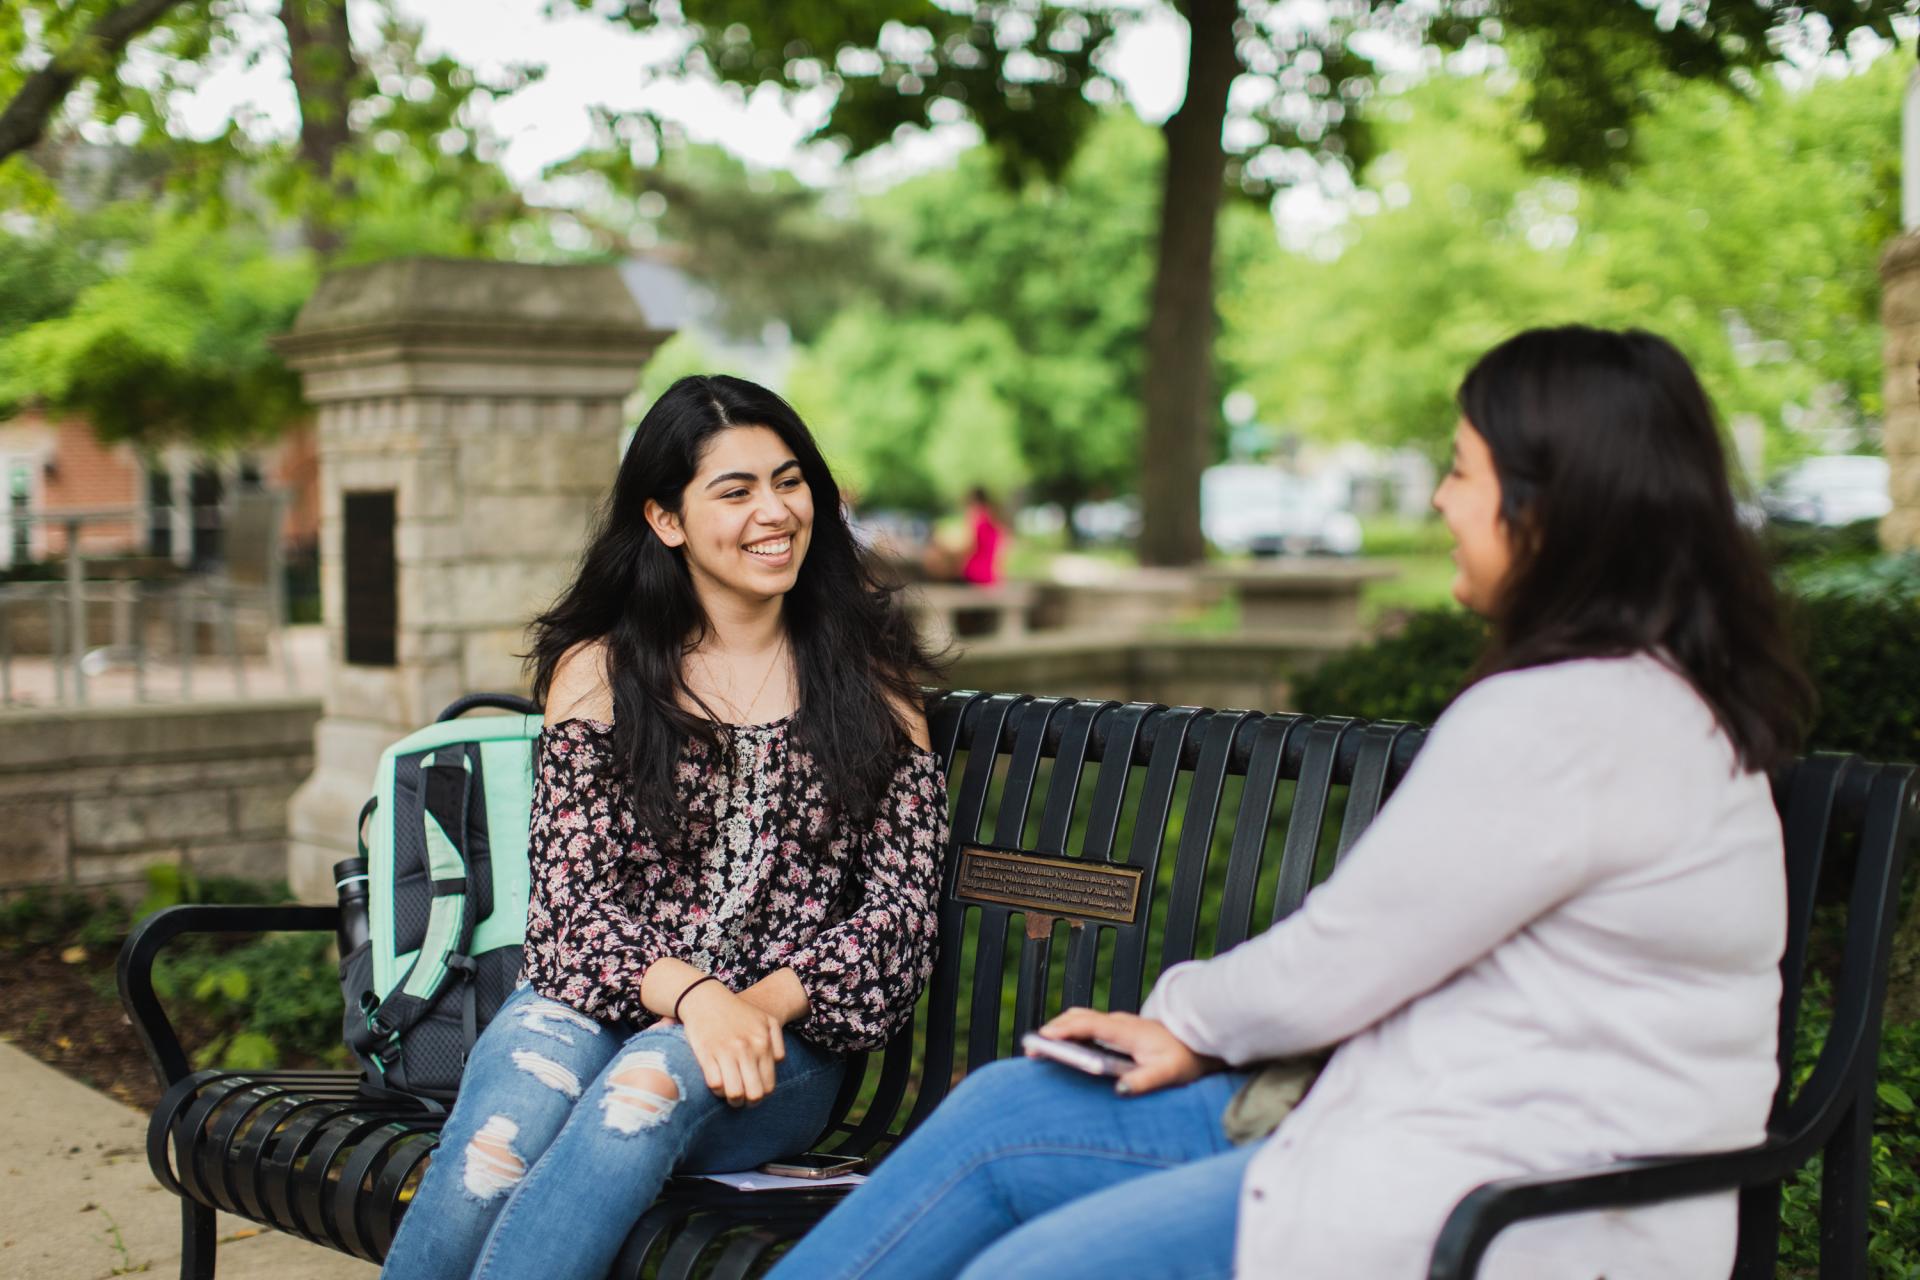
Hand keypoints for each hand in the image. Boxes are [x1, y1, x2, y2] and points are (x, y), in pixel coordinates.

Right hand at [676, 980, 785, 1106]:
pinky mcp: (707, 1053)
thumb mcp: (765, 1020)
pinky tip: (717, 1083)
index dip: (761, 1095)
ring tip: (729, 1094)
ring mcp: (727, 1051)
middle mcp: (747, 1048)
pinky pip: (715, 1084)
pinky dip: (716, 1090)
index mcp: (763, 1043)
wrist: (705, 998)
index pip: (769, 1085)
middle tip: (742, 1099)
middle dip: (748, 1102)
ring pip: (735, 1093)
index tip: (753, 1093)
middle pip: (754, 1094)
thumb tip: (777, 1064)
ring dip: (732, 1099)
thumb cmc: (736, 1011)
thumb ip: (777, 1043)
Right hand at [1035, 1007, 1217, 1097]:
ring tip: (1040, 1047)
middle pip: (1078, 1018)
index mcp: (1125, 1031)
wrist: (1199, 1043)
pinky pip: (1087, 1024)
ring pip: (1081, 1018)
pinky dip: (1069, 1030)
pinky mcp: (1118, 1030)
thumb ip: (1143, 1081)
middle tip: (1031, 1049)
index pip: (1088, 1024)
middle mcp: (1118, 1023)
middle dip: (1053, 1030)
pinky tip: (1062, 1045)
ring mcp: (1117, 1024)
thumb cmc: (1183, 1059)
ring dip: (1059, 1028)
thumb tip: (1119, 1090)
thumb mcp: (1167, 1074)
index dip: (1063, 1030)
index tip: (1043, 1038)